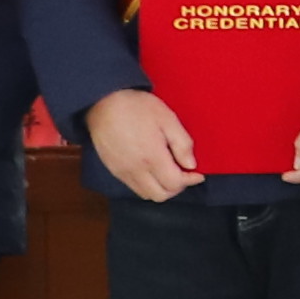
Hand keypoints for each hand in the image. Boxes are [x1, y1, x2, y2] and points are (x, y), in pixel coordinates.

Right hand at [84, 87, 201, 203]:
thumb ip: (182, 143)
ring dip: (161, 188)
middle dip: (176, 187)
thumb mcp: (167, 118)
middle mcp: (136, 170)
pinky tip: (152, 170)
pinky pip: (133, 187)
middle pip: (161, 195)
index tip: (197, 173)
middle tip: (183, 173)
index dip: (190, 180)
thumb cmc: (137, 107)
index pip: (175, 184)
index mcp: (152, 157)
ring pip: (146, 194)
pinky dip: (147, 185)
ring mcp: (122, 172)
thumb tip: (191, 165)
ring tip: (168, 172)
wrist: (102, 103)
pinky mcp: (113, 170)